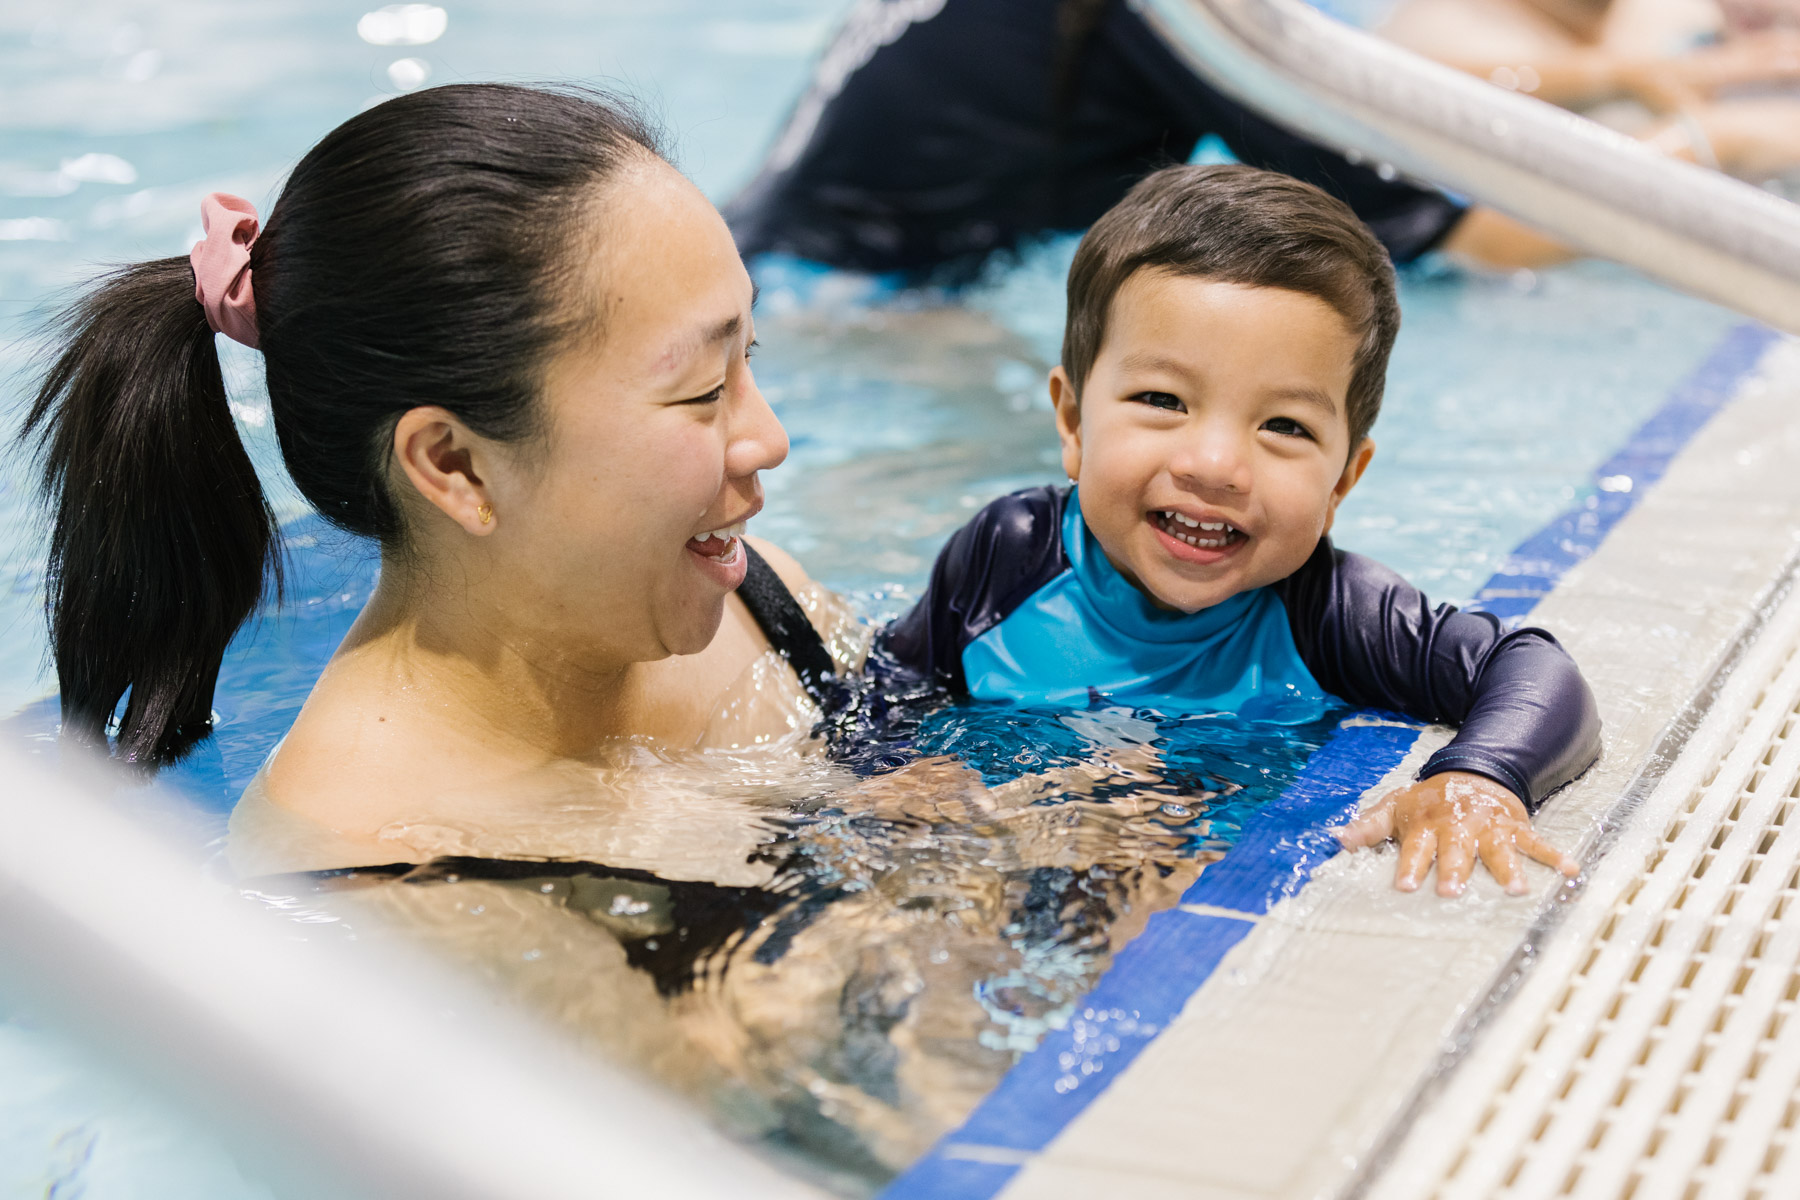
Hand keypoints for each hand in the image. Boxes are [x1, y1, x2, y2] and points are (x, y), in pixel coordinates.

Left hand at [1334, 771, 1578, 895]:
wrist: (1472, 772)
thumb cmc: (1429, 801)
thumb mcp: (1396, 806)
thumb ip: (1368, 826)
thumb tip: (1337, 839)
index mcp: (1427, 824)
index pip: (1415, 848)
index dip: (1409, 865)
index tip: (1404, 886)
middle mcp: (1458, 827)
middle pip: (1455, 851)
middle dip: (1453, 870)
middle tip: (1451, 892)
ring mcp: (1489, 827)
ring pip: (1498, 850)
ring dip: (1507, 869)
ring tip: (1516, 891)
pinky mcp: (1515, 827)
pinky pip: (1537, 842)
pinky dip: (1555, 856)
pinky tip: (1572, 871)